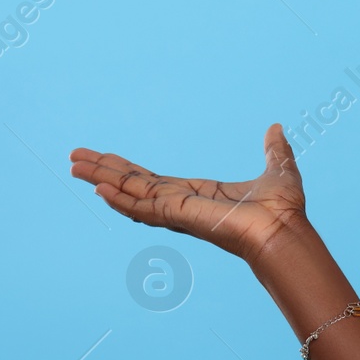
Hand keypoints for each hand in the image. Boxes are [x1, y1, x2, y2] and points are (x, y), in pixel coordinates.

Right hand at [70, 123, 310, 266]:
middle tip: (74, 158)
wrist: (286, 231)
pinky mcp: (180, 217)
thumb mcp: (277, 169)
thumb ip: (273, 150)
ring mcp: (178, 212)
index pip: (153, 180)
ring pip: (130, 193)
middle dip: (104, 171)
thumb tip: (276, 128)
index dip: (127, 170)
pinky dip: (121, 198)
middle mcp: (182, 205)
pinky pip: (143, 207)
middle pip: (133, 185)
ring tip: (73, 165)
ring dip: (102, 179)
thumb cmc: (284, 210)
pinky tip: (99, 189)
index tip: (104, 159)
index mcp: (198, 195)